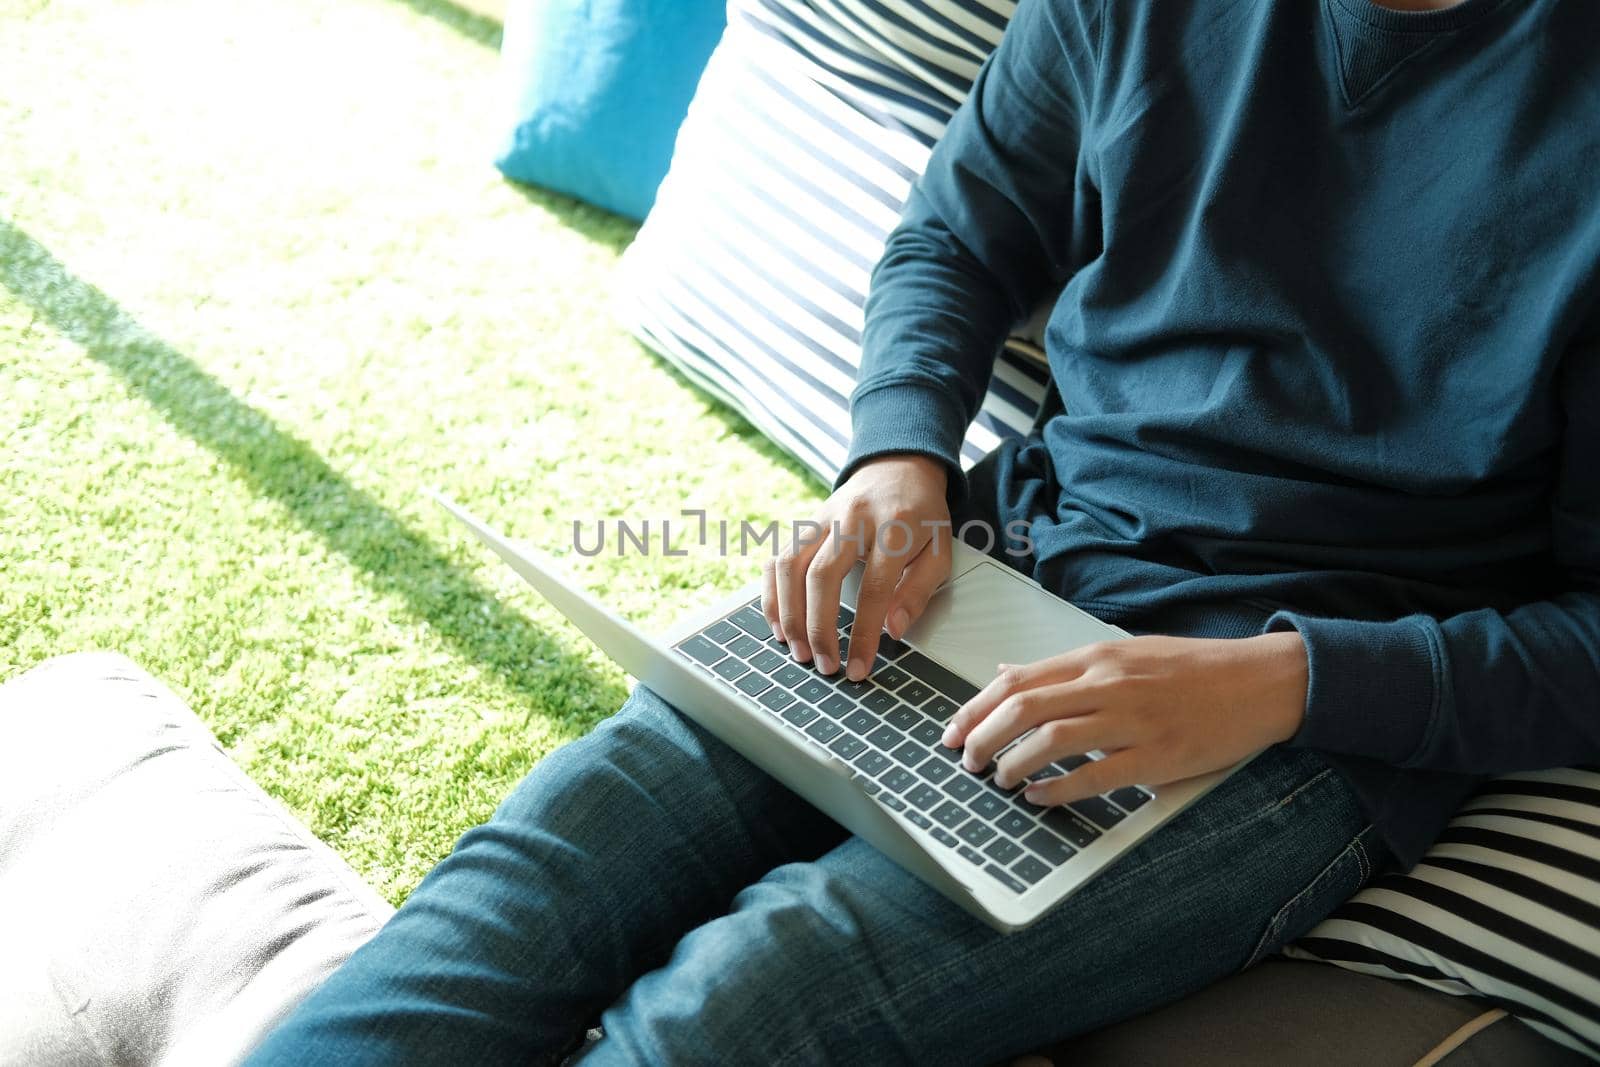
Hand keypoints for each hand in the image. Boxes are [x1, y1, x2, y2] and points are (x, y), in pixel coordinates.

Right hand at [761, 454, 951, 679]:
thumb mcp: (940, 551)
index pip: (874, 588)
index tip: (858, 667)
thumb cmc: (922, 517)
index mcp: (894, 527)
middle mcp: (853, 519)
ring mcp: (823, 517)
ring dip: (788, 612)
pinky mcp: (804, 521)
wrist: (898, 467)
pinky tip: (779, 622)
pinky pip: (777, 557)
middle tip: (823, 664)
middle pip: (822, 576)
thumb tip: (893, 631)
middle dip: (818, 627)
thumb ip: (918, 591)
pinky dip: (772, 592)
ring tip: (797, 649)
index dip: (863, 633)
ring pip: (790, 564)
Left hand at [941, 633, 1308, 802]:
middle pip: (1023, 708)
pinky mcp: (1158, 756)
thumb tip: (1005, 673)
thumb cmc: (1188, 670)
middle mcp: (1107, 685)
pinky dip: (1058, 790)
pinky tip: (1039, 799)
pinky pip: (1096, 776)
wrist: (1258, 681)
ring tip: (998, 780)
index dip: (974, 709)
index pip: (1016, 681)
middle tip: (964, 761)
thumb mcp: (1120, 654)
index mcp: (1095, 659)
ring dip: (1013, 764)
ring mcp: (1133, 721)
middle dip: (982, 737)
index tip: (950, 731)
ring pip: (1052, 741)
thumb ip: (1061, 668)